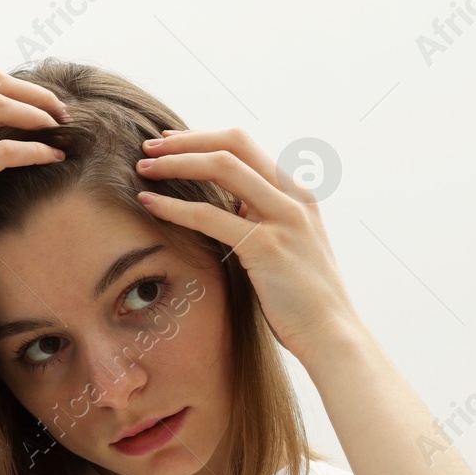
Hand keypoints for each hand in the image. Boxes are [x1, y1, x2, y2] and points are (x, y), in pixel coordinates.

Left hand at [133, 127, 359, 361]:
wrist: (332, 336)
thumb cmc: (303, 300)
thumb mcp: (287, 246)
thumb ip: (263, 220)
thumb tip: (232, 205)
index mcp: (297, 194)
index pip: (245, 145)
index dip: (203, 138)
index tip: (170, 143)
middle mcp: (293, 197)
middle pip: (232, 144)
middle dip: (186, 140)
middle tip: (149, 146)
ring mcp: (283, 219)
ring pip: (221, 167)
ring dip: (176, 163)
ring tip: (143, 168)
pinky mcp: (266, 247)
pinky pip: (210, 216)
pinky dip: (174, 206)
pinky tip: (149, 204)